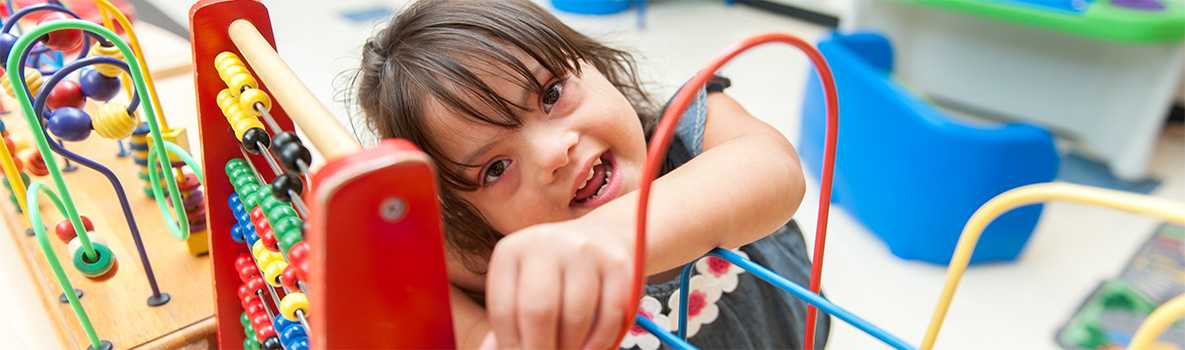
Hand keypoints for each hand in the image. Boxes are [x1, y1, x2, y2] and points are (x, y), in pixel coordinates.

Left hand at [482, 218, 632, 349]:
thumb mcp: (521, 285)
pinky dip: (600, 342)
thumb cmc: (552, 274)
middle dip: (540, 349)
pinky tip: (590, 349)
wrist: (600, 236)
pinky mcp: (617, 263)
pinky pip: (610, 314)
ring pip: (576, 316)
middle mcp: (546, 244)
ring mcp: (584, 251)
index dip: (511, 346)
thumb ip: (508, 320)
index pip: (504, 311)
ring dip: (571, 348)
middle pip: (538, 311)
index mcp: (511, 252)